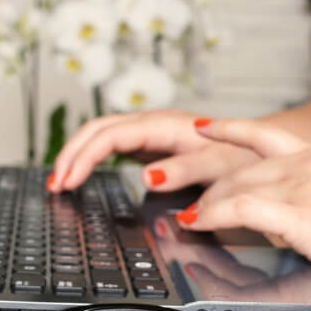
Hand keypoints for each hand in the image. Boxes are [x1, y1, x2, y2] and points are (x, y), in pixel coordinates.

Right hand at [47, 110, 258, 191]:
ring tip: (60, 180)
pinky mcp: (150, 143)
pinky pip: (110, 145)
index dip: (84, 159)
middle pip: (96, 130)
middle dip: (70, 156)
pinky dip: (91, 158)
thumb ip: (185, 169)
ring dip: (76, 155)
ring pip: (99, 134)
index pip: (109, 137)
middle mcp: (152, 124)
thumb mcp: (218, 166)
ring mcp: (149, 132)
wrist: (256, 146)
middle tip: (54, 185)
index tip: (68, 183)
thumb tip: (147, 176)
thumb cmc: (240, 156)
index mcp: (163, 126)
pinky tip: (82, 173)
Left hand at [175, 120, 310, 302]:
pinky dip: (213, 216)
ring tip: (190, 219)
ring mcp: (302, 187)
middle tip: (194, 206)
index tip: (204, 127)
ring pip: (235, 187)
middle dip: (211, 190)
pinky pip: (241, 209)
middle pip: (239, 170)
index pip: (263, 134)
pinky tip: (199, 223)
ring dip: (206, 206)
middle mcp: (307, 165)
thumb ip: (307, 201)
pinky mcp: (299, 214)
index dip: (228, 128)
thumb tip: (277, 217)